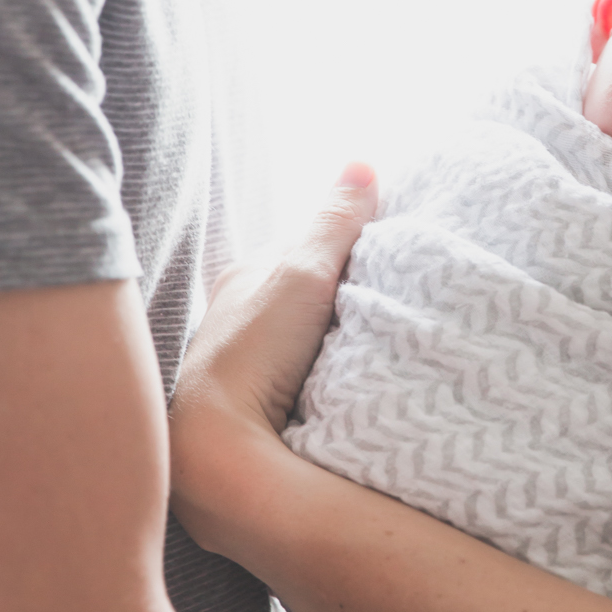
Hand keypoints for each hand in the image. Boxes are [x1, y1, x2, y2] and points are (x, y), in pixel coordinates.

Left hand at [176, 163, 376, 433]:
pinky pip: (302, 372)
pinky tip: (351, 382)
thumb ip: (335, 222)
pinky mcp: (257, 406)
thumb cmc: (257, 351)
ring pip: (303, 332)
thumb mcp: (304, 272)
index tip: (391, 252)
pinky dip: (327, 370)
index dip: (348, 245)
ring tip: (379, 341)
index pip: (304, 247)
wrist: (218, 449)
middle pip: (305, 291)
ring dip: (335, 334)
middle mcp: (236, 315)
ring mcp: (244, 363)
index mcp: (243, 277)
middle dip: (342, 291)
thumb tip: (363, 162)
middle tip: (393, 298)